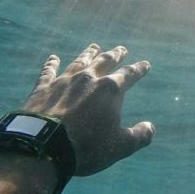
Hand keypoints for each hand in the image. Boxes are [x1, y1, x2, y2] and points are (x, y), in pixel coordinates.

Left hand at [22, 43, 154, 175]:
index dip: (139, 69)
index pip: (129, 74)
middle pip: (105, 61)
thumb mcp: (121, 146)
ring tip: (94, 47)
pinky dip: (52, 64)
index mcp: (110, 90)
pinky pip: (49, 71)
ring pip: (80, 61)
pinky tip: (53, 58)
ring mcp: (64, 81)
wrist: (45, 146)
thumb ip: (140, 135)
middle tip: (121, 49)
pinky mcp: (43, 88)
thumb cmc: (87, 147)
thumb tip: (151, 128)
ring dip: (88, 54)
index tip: (145, 64)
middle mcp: (89, 79)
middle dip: (115, 55)